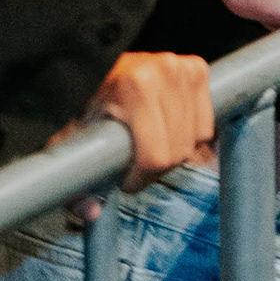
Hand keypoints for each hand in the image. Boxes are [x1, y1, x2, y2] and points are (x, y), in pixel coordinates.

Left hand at [82, 50, 215, 191]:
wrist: (109, 73)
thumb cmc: (96, 110)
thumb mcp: (75, 143)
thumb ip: (75, 186)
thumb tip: (91, 211)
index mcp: (133, 84)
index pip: (155, 155)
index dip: (141, 177)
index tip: (128, 180)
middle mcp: (162, 71)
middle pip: (176, 151)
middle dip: (155, 169)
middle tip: (137, 166)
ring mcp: (183, 69)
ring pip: (193, 140)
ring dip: (174, 153)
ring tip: (151, 146)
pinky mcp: (198, 70)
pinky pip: (204, 126)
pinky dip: (190, 136)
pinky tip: (169, 131)